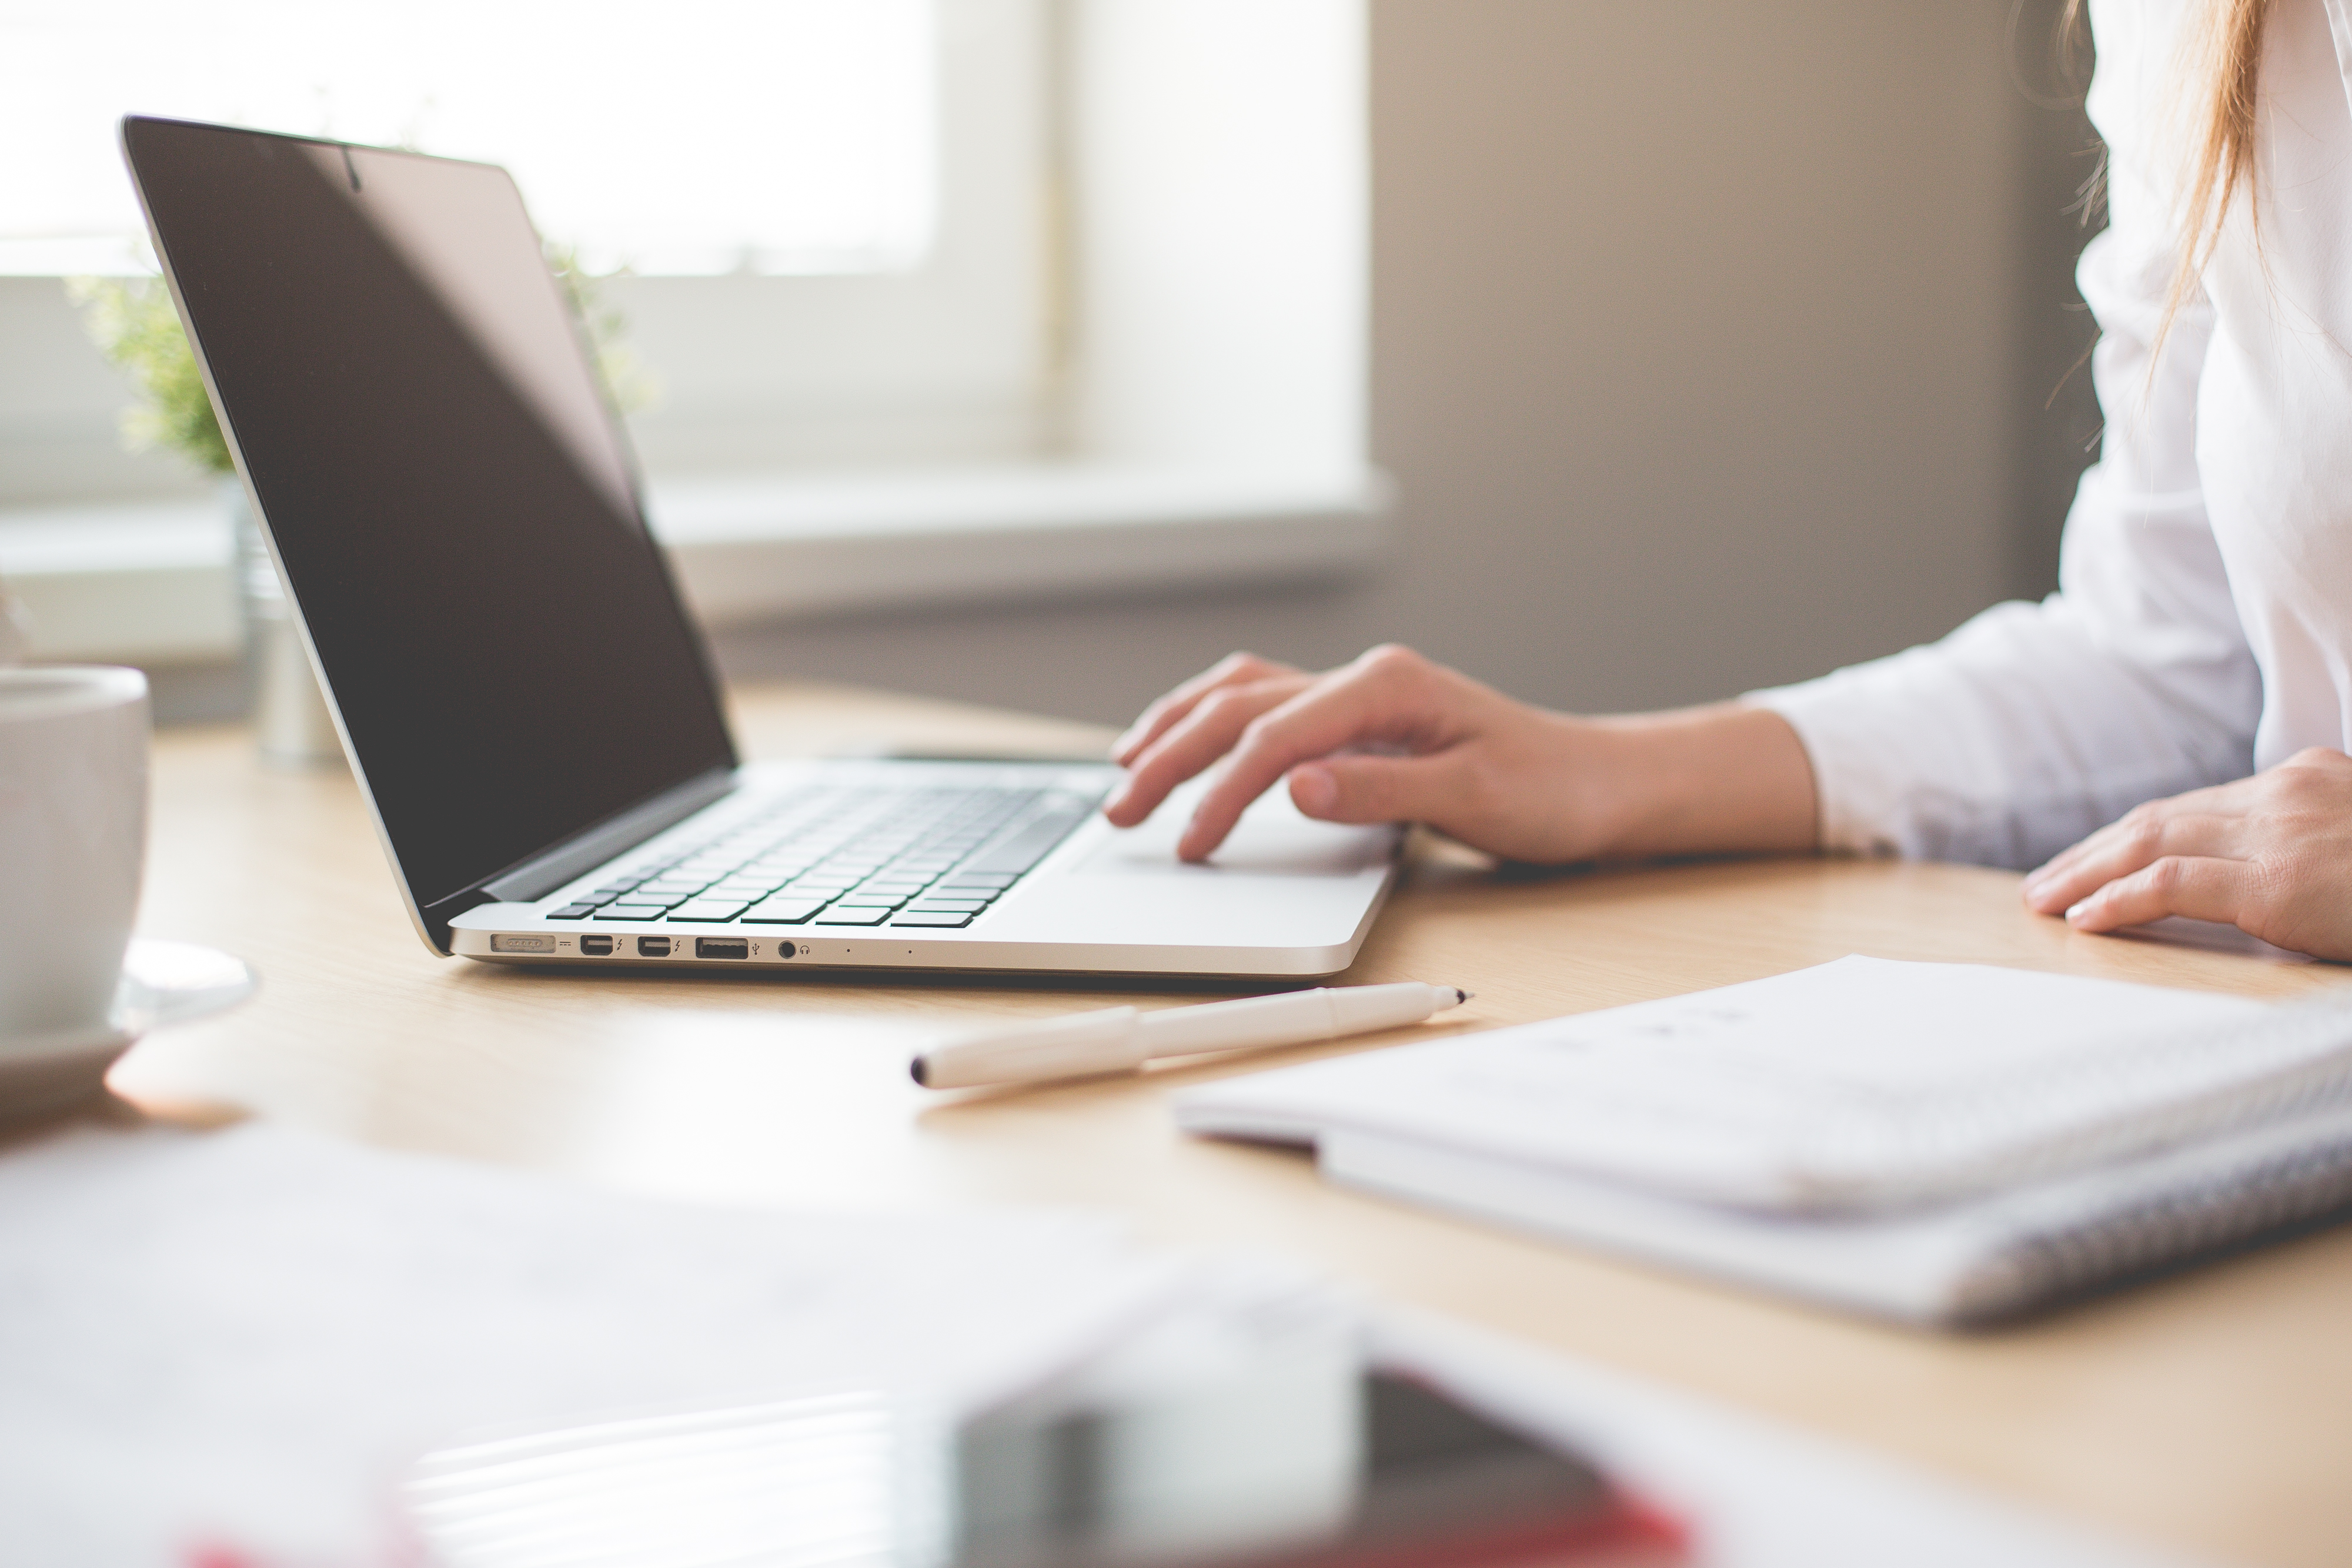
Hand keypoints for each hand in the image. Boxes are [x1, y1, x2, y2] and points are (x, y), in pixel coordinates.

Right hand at [1102, 644, 1817, 863]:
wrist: (1602, 784)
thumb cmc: (1552, 792)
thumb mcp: (1476, 800)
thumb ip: (1380, 792)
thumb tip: (1294, 787)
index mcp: (1388, 688)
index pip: (1275, 737)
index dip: (1221, 793)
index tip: (1190, 846)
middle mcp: (1366, 679)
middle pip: (1239, 707)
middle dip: (1169, 756)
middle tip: (1119, 812)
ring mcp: (1359, 695)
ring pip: (1241, 694)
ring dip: (1177, 727)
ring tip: (1124, 768)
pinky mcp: (1360, 720)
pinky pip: (1266, 706)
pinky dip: (1214, 723)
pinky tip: (1188, 744)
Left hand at [2021, 748, 2351, 959]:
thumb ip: (2310, 847)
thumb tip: (2266, 880)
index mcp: (2308, 779)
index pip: (2195, 806)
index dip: (2131, 834)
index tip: (2090, 858)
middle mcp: (2286, 793)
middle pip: (2160, 819)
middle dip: (2094, 851)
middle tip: (2044, 883)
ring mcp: (2281, 832)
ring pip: (2151, 844)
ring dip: (2087, 874)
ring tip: (2045, 901)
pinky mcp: (2278, 881)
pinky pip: (2171, 885)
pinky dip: (2117, 899)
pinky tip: (2084, 918)